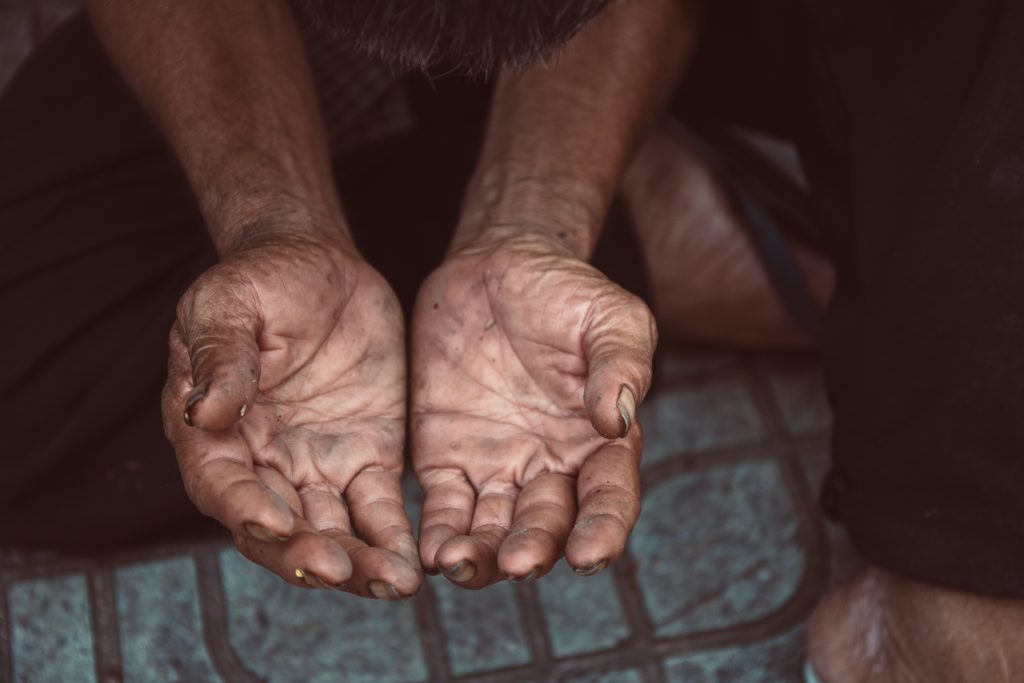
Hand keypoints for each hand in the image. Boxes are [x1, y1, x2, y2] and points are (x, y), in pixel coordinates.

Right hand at [162, 234, 420, 598]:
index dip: (245, 512)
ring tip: (392, 582)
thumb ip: (221, 358)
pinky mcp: (367, 459)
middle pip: (278, 528)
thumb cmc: (261, 281)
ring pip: (331, 531)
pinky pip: (377, 509)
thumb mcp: (230, 305)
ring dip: (356, 563)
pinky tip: (413, 564)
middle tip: (342, 570)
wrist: (320, 265)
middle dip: (308, 554)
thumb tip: (205, 415)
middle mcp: (263, 464)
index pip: (223, 486)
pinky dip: (391, 538)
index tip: (276, 527)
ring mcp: (316, 467)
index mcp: (213, 433)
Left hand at [411, 233, 656, 587]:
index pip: (609, 498)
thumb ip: (621, 365)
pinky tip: (430, 551)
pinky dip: (438, 533)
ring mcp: (497, 466)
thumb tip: (616, 420)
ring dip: (480, 555)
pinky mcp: (446, 457)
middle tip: (516, 563)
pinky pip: (444, 506)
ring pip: (493, 529)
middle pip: (547, 525)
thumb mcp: (610, 316)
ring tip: (460, 564)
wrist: (496, 266)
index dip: (603, 530)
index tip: (589, 555)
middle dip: (533, 549)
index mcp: (600, 441)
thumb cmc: (566, 291)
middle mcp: (550, 466)